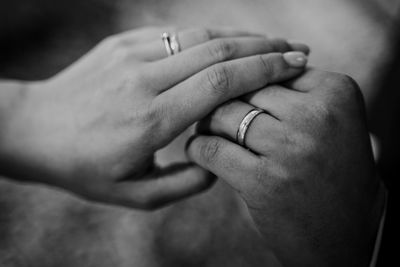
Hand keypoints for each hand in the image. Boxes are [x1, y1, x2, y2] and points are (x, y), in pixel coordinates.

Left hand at [0, 27, 308, 208]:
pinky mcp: (123, 42)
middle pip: (217, 52)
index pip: (220, 83)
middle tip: (297, 50)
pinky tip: (232, 43)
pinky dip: (211, 36)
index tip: (294, 66)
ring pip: (200, 36)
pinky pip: (176, 34)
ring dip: (243, 37)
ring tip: (273, 43)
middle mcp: (143, 80)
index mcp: (150, 120)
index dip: (263, 71)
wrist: (37, 128)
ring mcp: (131, 54)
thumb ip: (185, 183)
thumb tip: (220, 161)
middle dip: (265, 48)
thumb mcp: (135, 194)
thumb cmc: (85, 168)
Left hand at [187, 69, 385, 265]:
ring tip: (204, 129)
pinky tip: (198, 152)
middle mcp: (317, 114)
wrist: (353, 229)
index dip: (246, 81)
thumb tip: (241, 64)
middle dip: (222, 97)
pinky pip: (212, 149)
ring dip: (206, 121)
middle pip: (244, 87)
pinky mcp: (266, 182)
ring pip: (223, 114)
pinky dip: (198, 148)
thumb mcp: (331, 118)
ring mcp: (291, 148)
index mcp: (336, 90)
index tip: (236, 95)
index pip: (269, 67)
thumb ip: (294, 89)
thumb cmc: (334, 169)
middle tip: (209, 109)